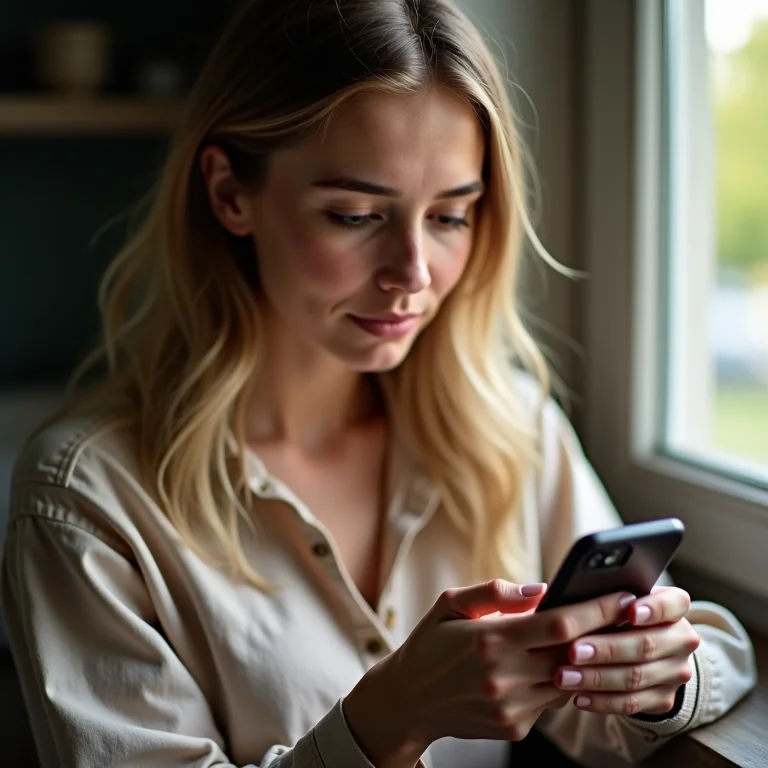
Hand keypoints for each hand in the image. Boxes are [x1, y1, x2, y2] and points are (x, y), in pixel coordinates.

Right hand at [343, 580, 632, 766]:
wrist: (408, 700)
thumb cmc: (430, 643)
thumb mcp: (450, 603)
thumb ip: (495, 592)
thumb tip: (541, 589)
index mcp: (490, 639)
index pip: (560, 624)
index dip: (597, 609)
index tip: (621, 596)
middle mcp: (504, 677)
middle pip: (574, 654)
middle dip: (603, 633)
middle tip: (623, 615)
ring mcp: (512, 707)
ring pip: (569, 681)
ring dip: (583, 659)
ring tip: (593, 637)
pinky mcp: (515, 727)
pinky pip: (552, 701)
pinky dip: (558, 680)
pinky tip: (552, 664)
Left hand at [553, 586, 699, 715]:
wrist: (642, 648)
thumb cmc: (618, 613)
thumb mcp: (616, 599)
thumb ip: (601, 594)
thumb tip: (556, 591)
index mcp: (674, 607)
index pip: (674, 604)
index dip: (653, 608)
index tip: (629, 611)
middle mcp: (681, 639)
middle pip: (647, 645)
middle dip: (607, 649)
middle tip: (573, 651)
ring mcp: (675, 672)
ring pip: (636, 677)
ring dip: (596, 678)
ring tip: (565, 676)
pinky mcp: (664, 699)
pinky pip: (632, 703)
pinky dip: (602, 700)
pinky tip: (578, 697)